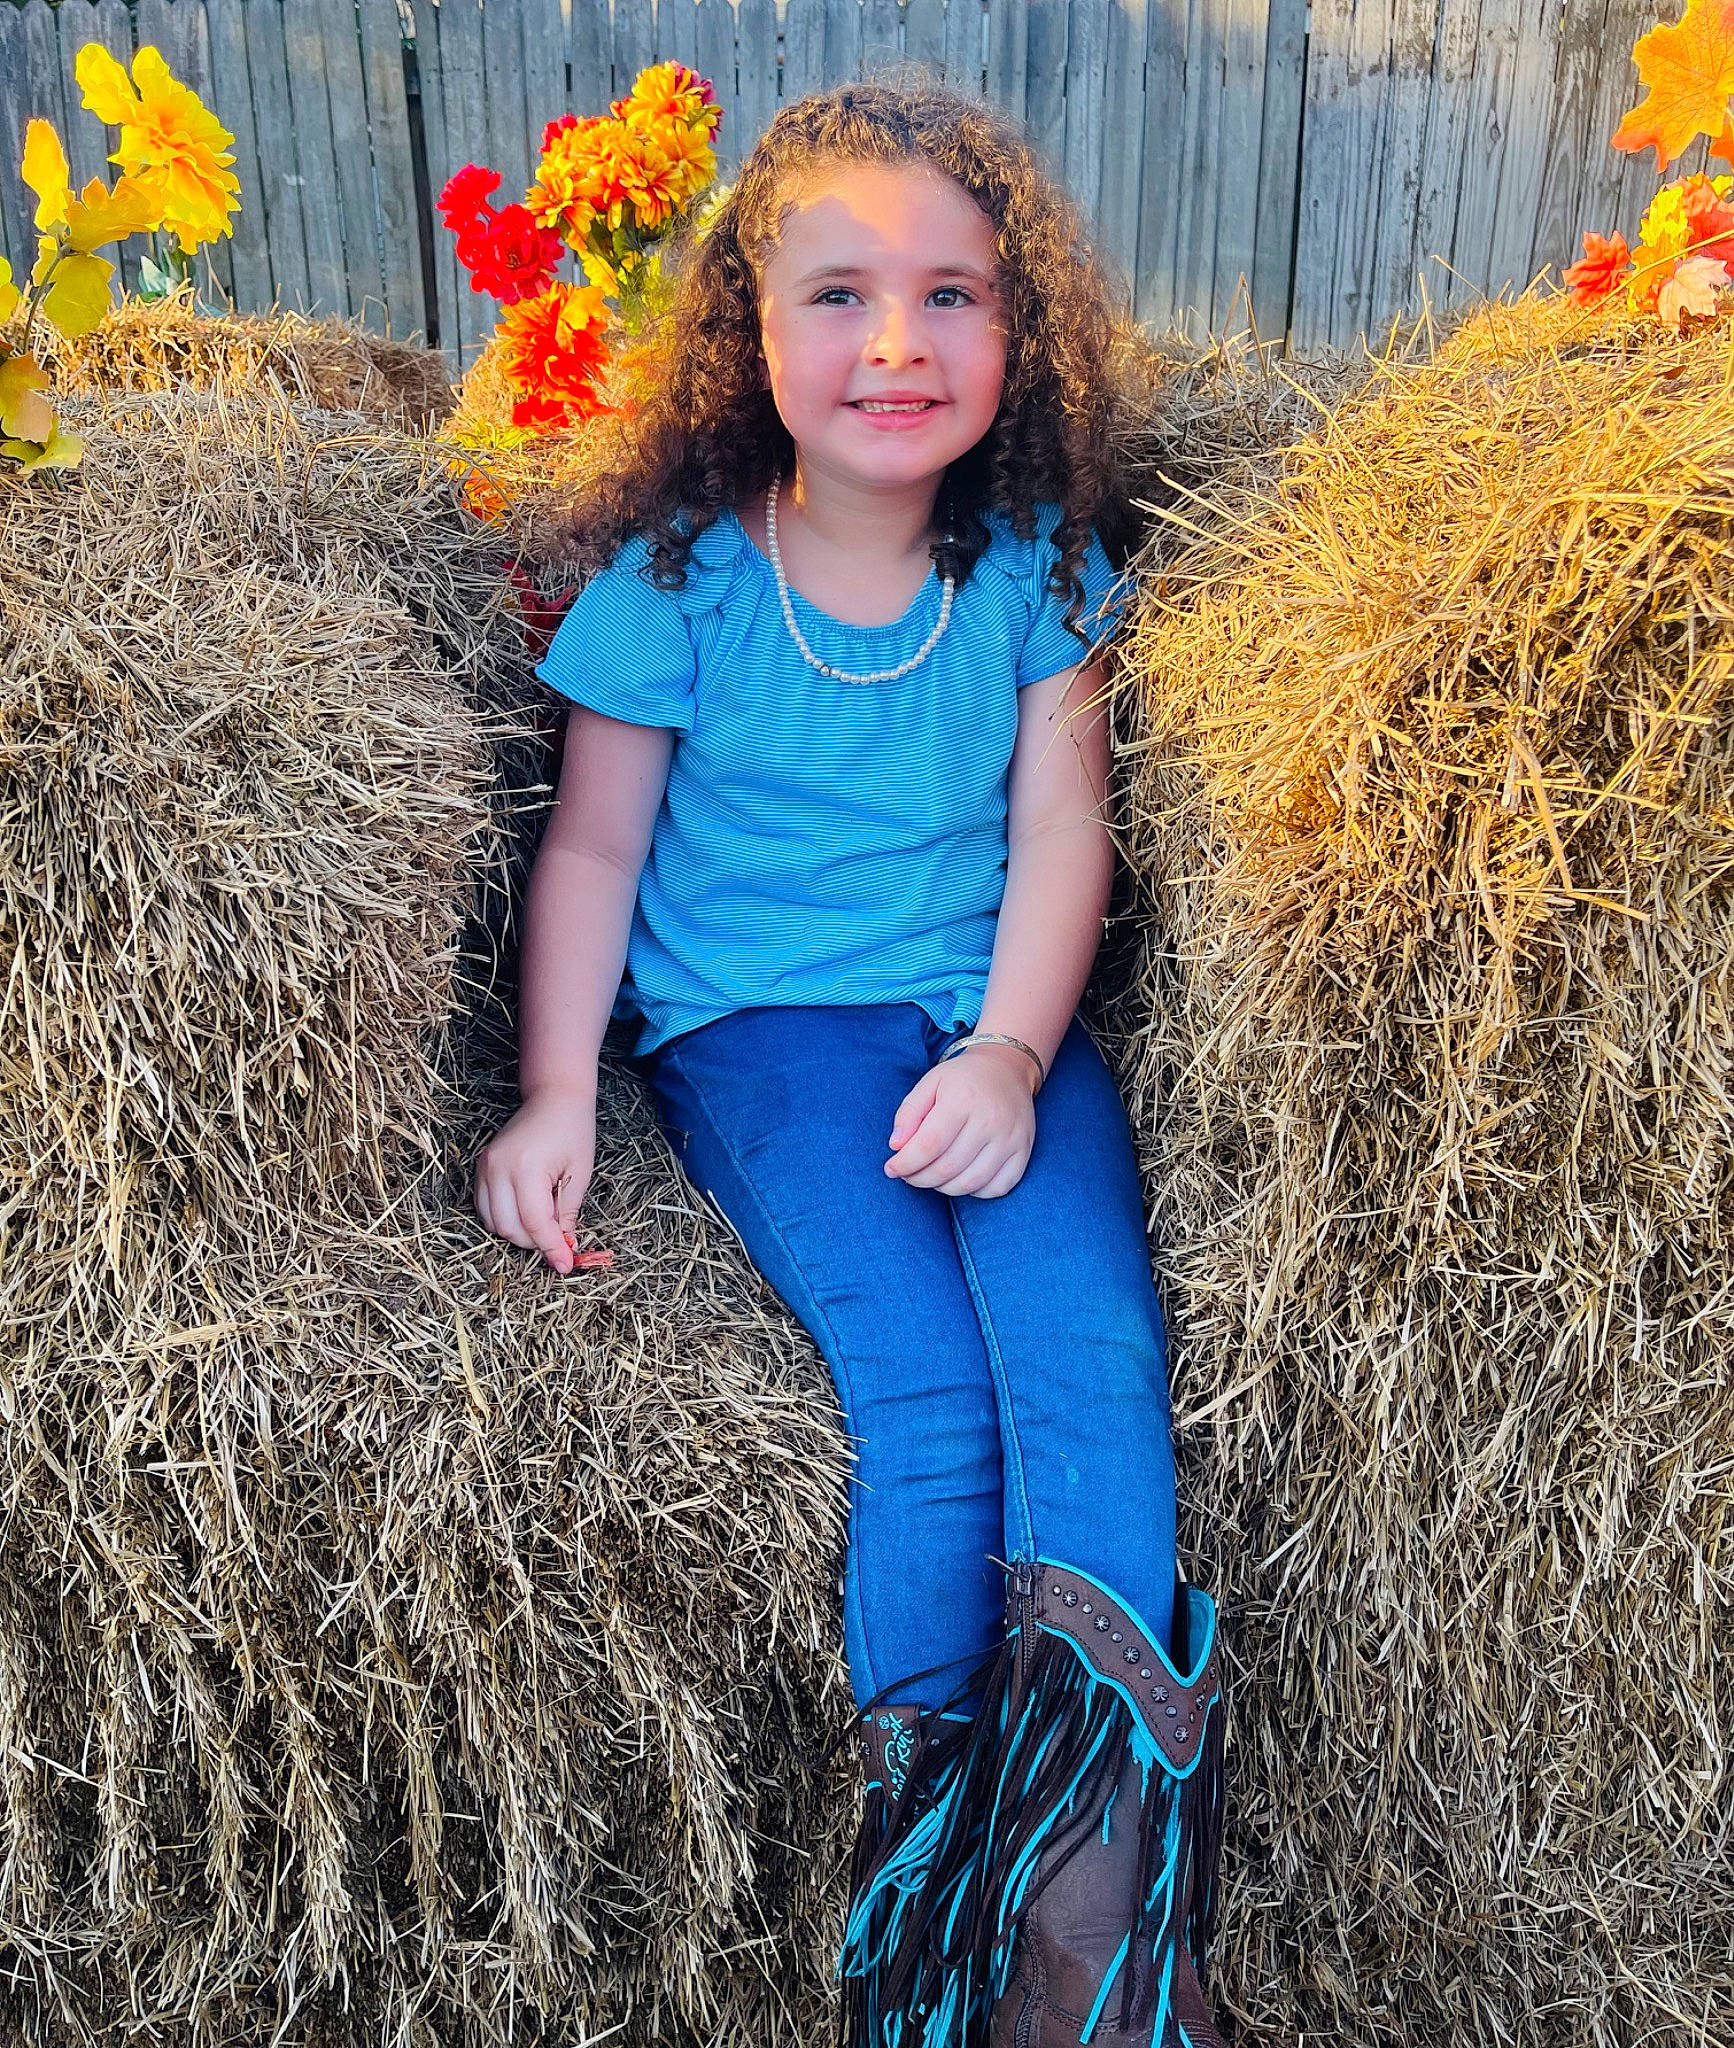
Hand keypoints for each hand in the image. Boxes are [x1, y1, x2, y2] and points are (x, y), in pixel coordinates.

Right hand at [474, 1088, 596, 1272]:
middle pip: (508, 1228)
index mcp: (526, 1167)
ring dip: (518, 1233)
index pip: (535, 1223)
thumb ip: (567, 1213)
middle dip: (534, 1243)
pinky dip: (504, 1219)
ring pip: (493, 1222)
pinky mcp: (480, 1167)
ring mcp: (485, 1167)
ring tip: (545, 1224)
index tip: (566, 1264)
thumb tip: (563, 1249)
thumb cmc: (573, 1130)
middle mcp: (498, 1168)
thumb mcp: (578, 1174)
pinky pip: (485, 1207)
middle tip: (558, 1241)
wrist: (553, 1098)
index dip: (551, 1247)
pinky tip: (527, 1213)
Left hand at [885, 1044, 1037, 1198]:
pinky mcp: (1024, 1151)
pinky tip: (961, 1178)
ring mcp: (1010, 1138)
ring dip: (943, 1188)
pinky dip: (975, 1192)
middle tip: (909, 1175)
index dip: (905, 1164)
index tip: (891, 1169)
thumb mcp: (929, 1084)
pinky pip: (998, 1188)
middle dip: (919, 1179)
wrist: (1006, 1069)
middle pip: (947, 1168)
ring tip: (932, 1176)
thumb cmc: (962, 1079)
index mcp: (962, 1100)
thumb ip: (908, 1113)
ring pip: (970, 1183)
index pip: (928, 1145)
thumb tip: (896, 1147)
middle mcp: (990, 1121)